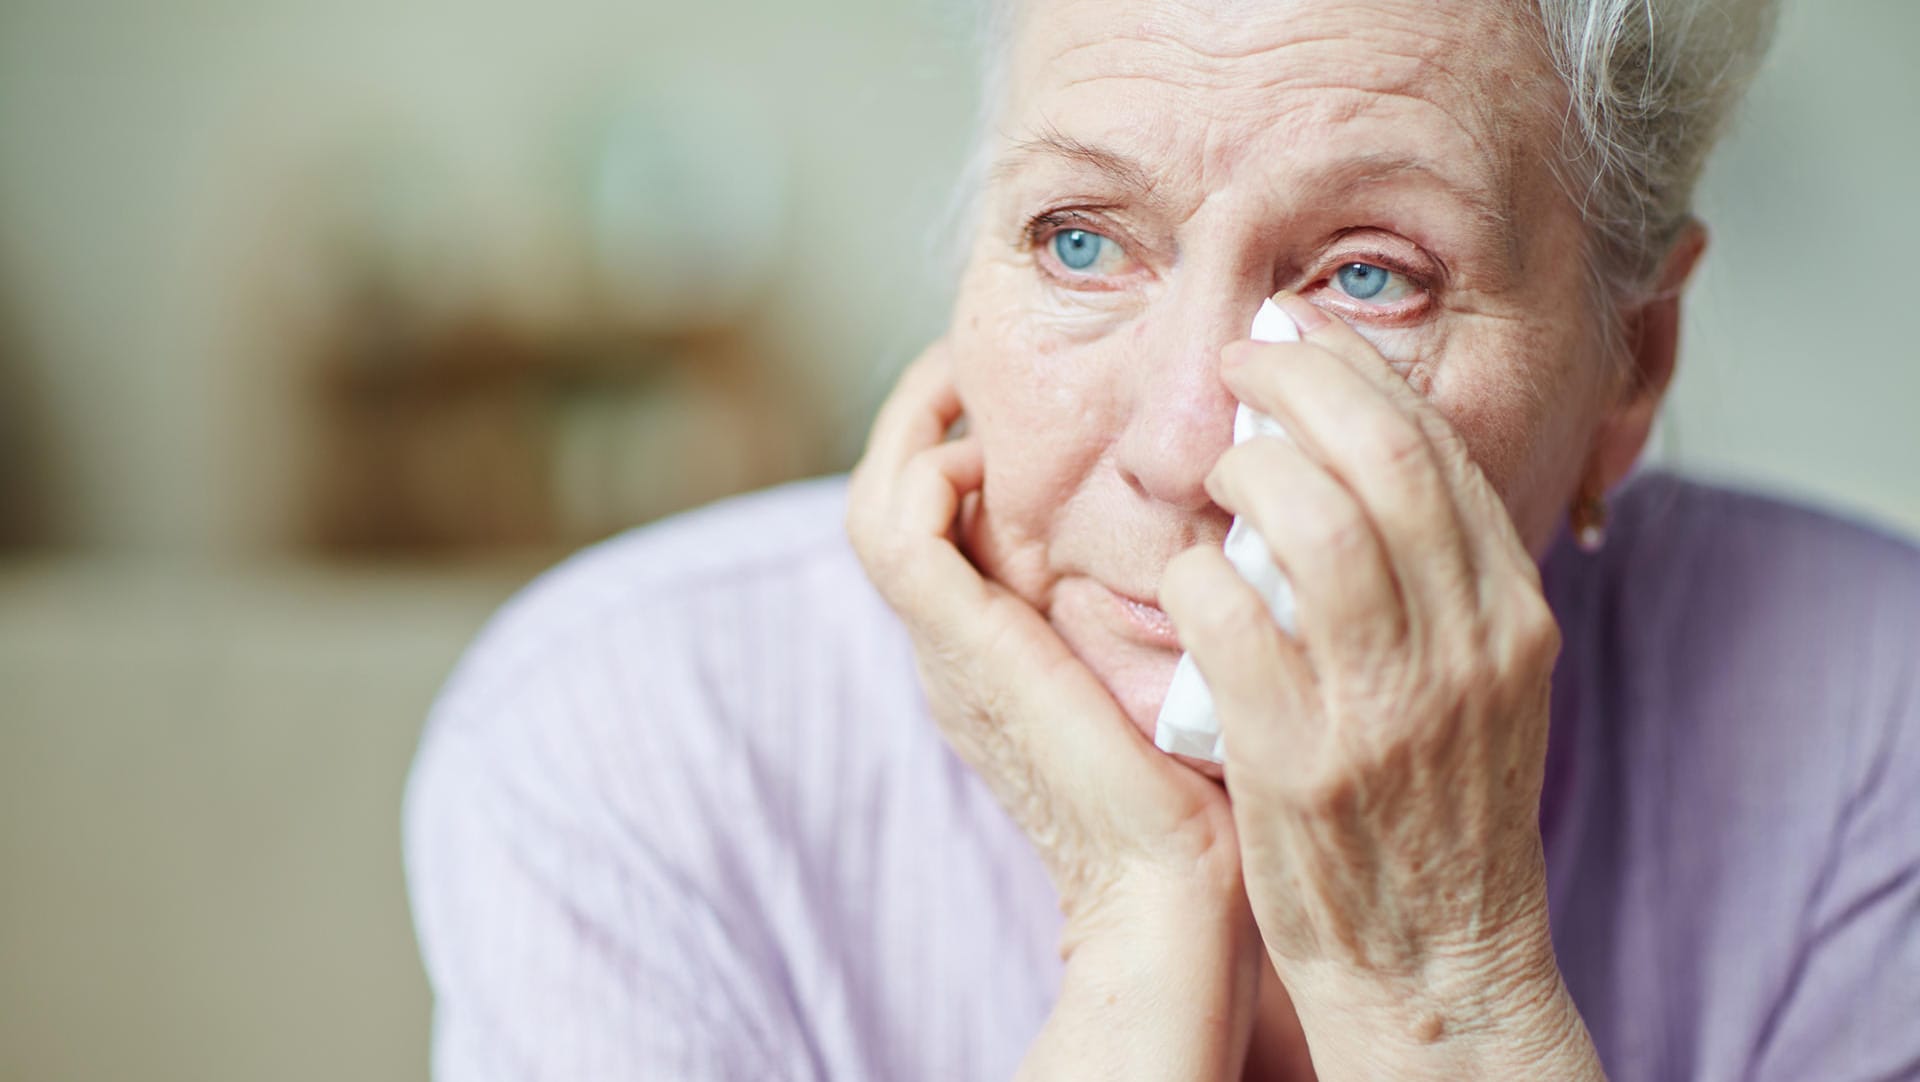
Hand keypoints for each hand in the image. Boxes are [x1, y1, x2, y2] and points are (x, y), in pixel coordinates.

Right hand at [846, 342, 1241, 925]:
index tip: (1015, 388)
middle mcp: (952, 648)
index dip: (955, 442)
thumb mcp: (1162, 669)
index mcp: (991, 653)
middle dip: (924, 416)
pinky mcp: (960, 648)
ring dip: (914, 429)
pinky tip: (984, 450)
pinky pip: (899, 533)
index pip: (936, 521)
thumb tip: (1213, 520)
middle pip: (891, 502)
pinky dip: (926, 471)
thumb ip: (1154, 599)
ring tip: (967, 380)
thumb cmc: (1195, 790)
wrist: (1170, 888)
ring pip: (876, 506)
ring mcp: (946, 651)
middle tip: (973, 358)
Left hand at [1159, 294, 1599, 1076]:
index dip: (1358, 376)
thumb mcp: (1487, 683)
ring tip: (1218, 473)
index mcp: (1512, 616)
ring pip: (1306, 518)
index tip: (1301, 344)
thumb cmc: (1443, 813)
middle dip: (1296, 382)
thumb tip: (1369, 452)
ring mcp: (1380, 702)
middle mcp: (1460, 645)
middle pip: (1378, 455)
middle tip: (1240, 365)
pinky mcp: (1296, 758)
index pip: (1436, 450)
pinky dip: (1195, 574)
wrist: (1438, 963)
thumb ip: (1445, 576)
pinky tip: (1188, 577)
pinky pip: (1229, 617)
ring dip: (1244, 469)